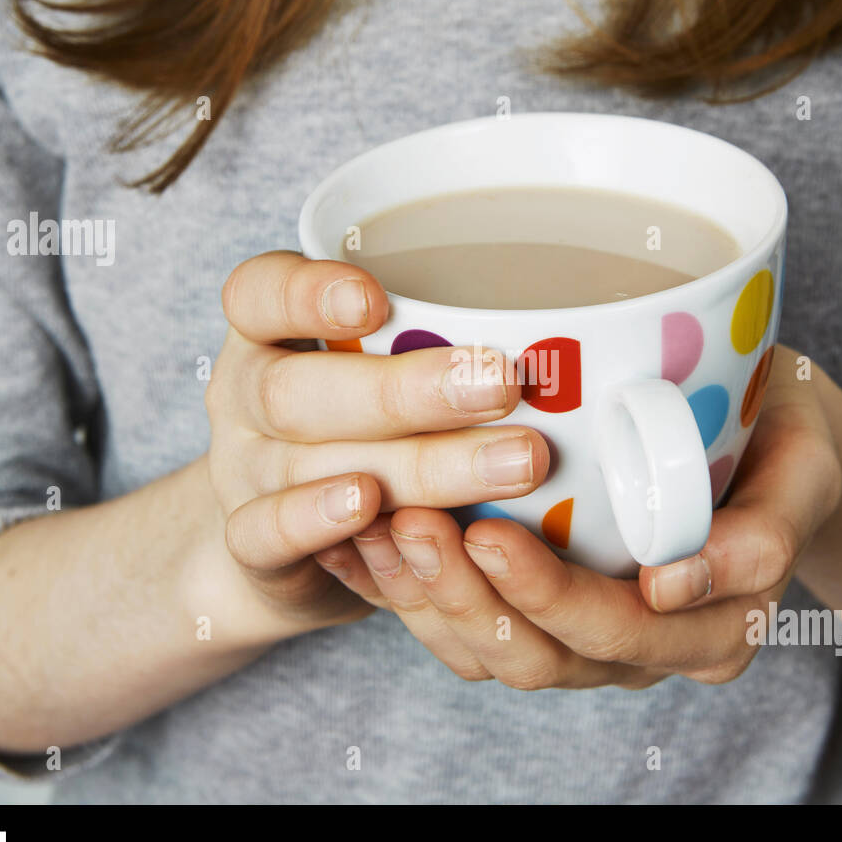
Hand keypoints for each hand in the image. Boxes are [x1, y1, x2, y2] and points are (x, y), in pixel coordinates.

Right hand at [202, 251, 550, 642]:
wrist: (279, 546)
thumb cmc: (356, 431)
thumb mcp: (377, 371)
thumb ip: (440, 345)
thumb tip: (597, 326)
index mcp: (269, 338)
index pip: (260, 294)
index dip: (309, 293)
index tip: (378, 299)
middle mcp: (247, 399)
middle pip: (299, 389)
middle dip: (406, 390)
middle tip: (503, 383)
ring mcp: (244, 474)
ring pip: (312, 464)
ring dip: (419, 465)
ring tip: (515, 462)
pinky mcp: (252, 549)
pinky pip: (269, 534)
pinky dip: (320, 521)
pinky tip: (376, 511)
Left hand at [314, 345, 841, 687]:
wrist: (763, 443)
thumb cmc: (784, 445)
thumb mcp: (805, 470)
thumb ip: (766, 530)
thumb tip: (676, 583)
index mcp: (712, 632)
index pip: (617, 636)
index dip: (549, 600)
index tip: (492, 535)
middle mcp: (641, 653)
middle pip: (537, 659)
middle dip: (467, 598)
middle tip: (418, 520)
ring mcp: (582, 640)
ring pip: (486, 654)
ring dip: (425, 596)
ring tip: (380, 524)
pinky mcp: (534, 613)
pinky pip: (461, 627)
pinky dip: (406, 588)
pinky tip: (365, 535)